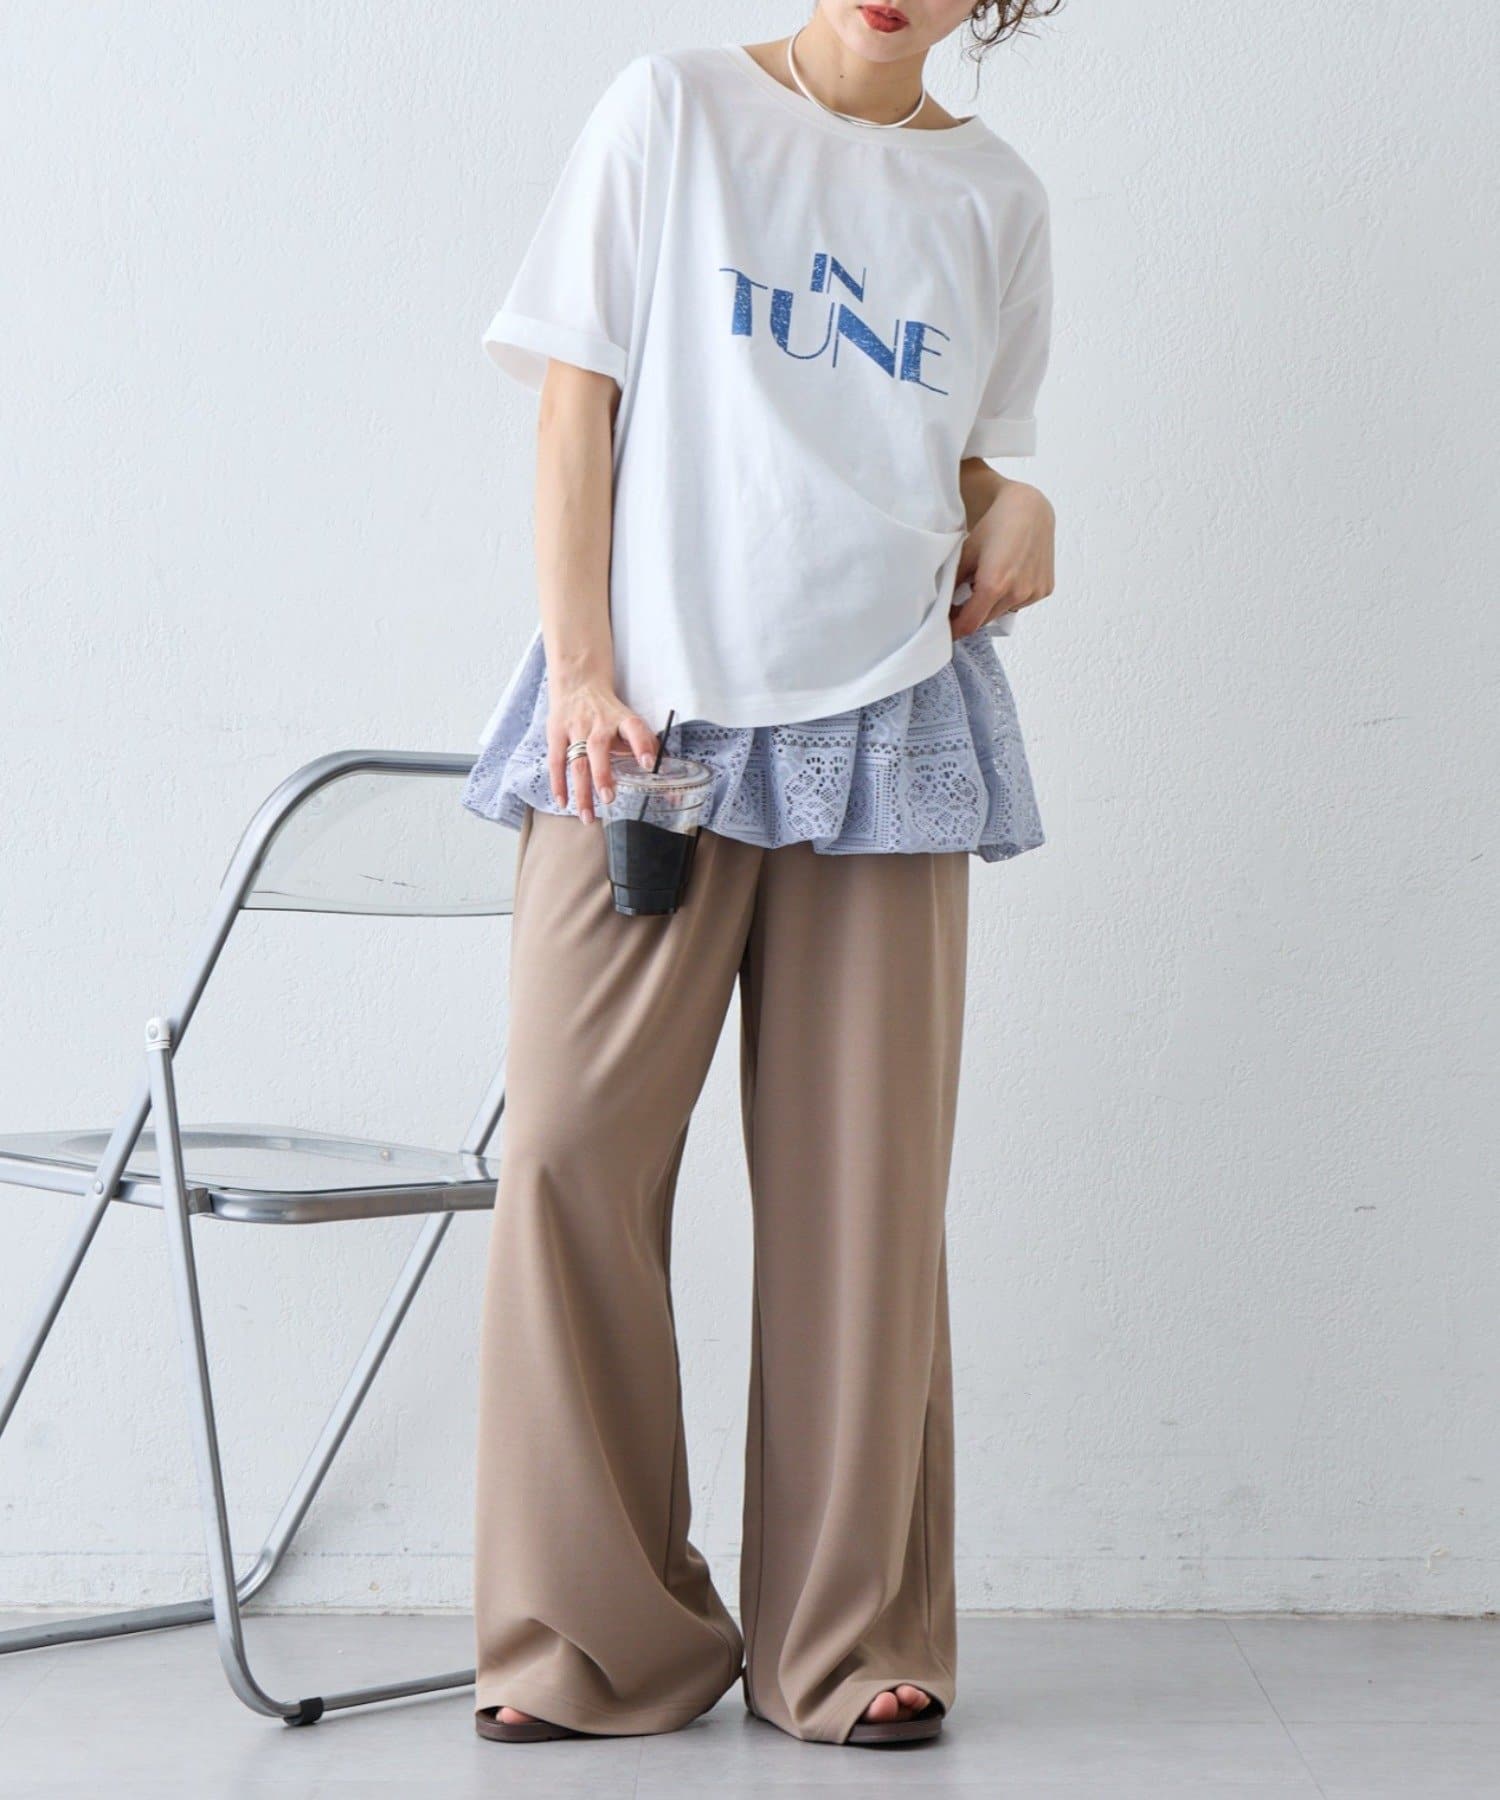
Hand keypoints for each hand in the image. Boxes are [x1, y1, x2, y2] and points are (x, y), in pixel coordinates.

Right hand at [547, 677, 656, 824]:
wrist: (578, 682)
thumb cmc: (609, 711)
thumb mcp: (627, 720)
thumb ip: (644, 744)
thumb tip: (663, 772)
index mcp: (621, 718)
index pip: (634, 728)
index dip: (642, 745)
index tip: (648, 764)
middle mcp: (598, 723)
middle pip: (598, 748)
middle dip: (602, 774)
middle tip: (609, 798)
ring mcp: (575, 728)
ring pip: (577, 761)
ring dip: (582, 791)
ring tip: (587, 816)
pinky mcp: (556, 733)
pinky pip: (556, 761)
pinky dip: (558, 783)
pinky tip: (563, 802)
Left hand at [950, 478, 1054, 638]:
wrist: (1029, 509)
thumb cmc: (995, 526)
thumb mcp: (966, 552)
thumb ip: (954, 582)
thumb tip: (942, 605)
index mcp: (994, 585)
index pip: (969, 624)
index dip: (954, 629)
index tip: (945, 629)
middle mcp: (1017, 593)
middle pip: (985, 620)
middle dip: (971, 615)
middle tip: (962, 601)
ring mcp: (1034, 593)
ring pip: (1003, 612)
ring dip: (992, 606)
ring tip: (990, 581)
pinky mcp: (1045, 589)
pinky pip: (1020, 603)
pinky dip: (1010, 597)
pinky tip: (1010, 575)